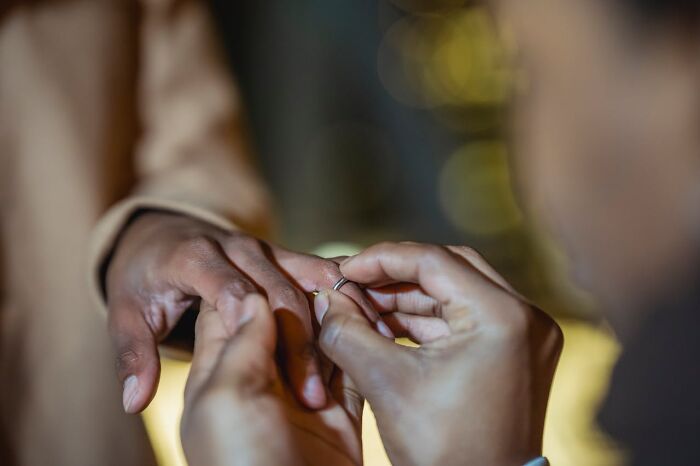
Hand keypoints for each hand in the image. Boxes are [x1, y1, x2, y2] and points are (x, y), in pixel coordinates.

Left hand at [106, 211, 385, 412]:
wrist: (163, 235)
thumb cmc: (145, 280)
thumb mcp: (127, 313)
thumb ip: (133, 354)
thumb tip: (134, 401)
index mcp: (197, 258)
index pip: (235, 294)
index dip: (259, 332)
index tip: (279, 379)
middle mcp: (238, 248)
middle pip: (282, 292)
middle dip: (300, 343)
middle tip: (313, 396)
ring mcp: (268, 249)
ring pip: (313, 278)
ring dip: (337, 313)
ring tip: (363, 354)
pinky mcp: (287, 255)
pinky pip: (324, 272)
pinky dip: (347, 294)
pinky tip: (369, 326)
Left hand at [181, 296, 362, 465]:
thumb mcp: (225, 403)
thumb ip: (238, 346)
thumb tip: (254, 296)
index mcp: (220, 376)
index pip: (231, 312)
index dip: (254, 285)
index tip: (282, 267)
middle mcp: (261, 382)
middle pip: (282, 321)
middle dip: (305, 301)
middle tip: (332, 281)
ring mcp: (301, 398)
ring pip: (320, 340)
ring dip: (337, 320)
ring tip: (356, 295)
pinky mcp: (338, 417)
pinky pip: (350, 371)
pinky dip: (360, 348)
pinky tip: (371, 326)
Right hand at [315, 242, 562, 465]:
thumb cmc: (445, 452)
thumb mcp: (386, 385)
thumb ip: (348, 332)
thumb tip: (326, 299)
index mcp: (502, 317)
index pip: (433, 261)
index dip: (381, 259)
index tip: (345, 269)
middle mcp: (524, 317)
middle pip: (448, 269)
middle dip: (394, 277)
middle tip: (353, 285)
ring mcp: (524, 334)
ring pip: (455, 293)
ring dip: (407, 299)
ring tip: (362, 308)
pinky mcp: (515, 351)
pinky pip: (464, 319)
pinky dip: (425, 321)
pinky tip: (386, 327)